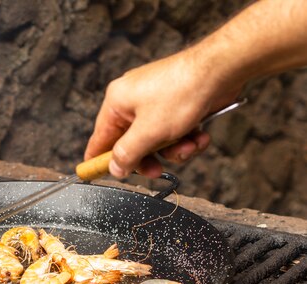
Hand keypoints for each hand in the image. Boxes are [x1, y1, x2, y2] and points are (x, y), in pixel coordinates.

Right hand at [84, 49, 241, 177]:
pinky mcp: (175, 104)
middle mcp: (132, 100)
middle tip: (157, 171)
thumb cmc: (182, 92)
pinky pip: (172, 131)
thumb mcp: (149, 132)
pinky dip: (186, 138)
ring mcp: (154, 102)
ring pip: (156, 141)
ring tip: (189, 146)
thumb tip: (114, 168)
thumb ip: (127, 153)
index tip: (100, 175)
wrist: (221, 69)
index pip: (100, 138)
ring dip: (174, 149)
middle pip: (130, 144)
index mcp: (117, 102)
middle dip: (149, 158)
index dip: (100, 159)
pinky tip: (199, 137)